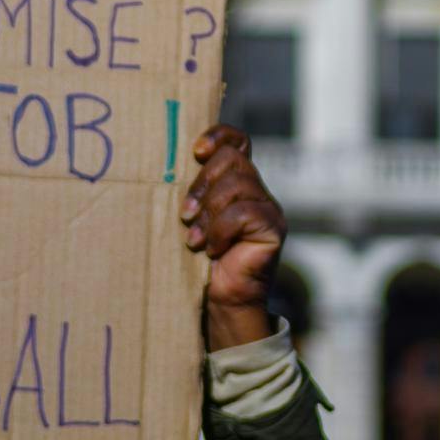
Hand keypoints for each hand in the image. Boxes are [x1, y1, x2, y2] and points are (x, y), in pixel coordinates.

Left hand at [181, 125, 285, 350]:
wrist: (221, 303)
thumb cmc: (200, 261)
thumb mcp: (194, 219)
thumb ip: (193, 193)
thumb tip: (164, 166)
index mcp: (239, 183)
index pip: (238, 141)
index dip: (219, 136)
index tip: (195, 151)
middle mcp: (258, 191)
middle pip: (232, 158)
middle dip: (203, 183)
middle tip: (186, 213)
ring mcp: (269, 209)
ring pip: (238, 183)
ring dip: (209, 210)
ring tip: (194, 237)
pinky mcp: (274, 229)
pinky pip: (244, 213)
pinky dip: (221, 230)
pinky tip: (211, 249)